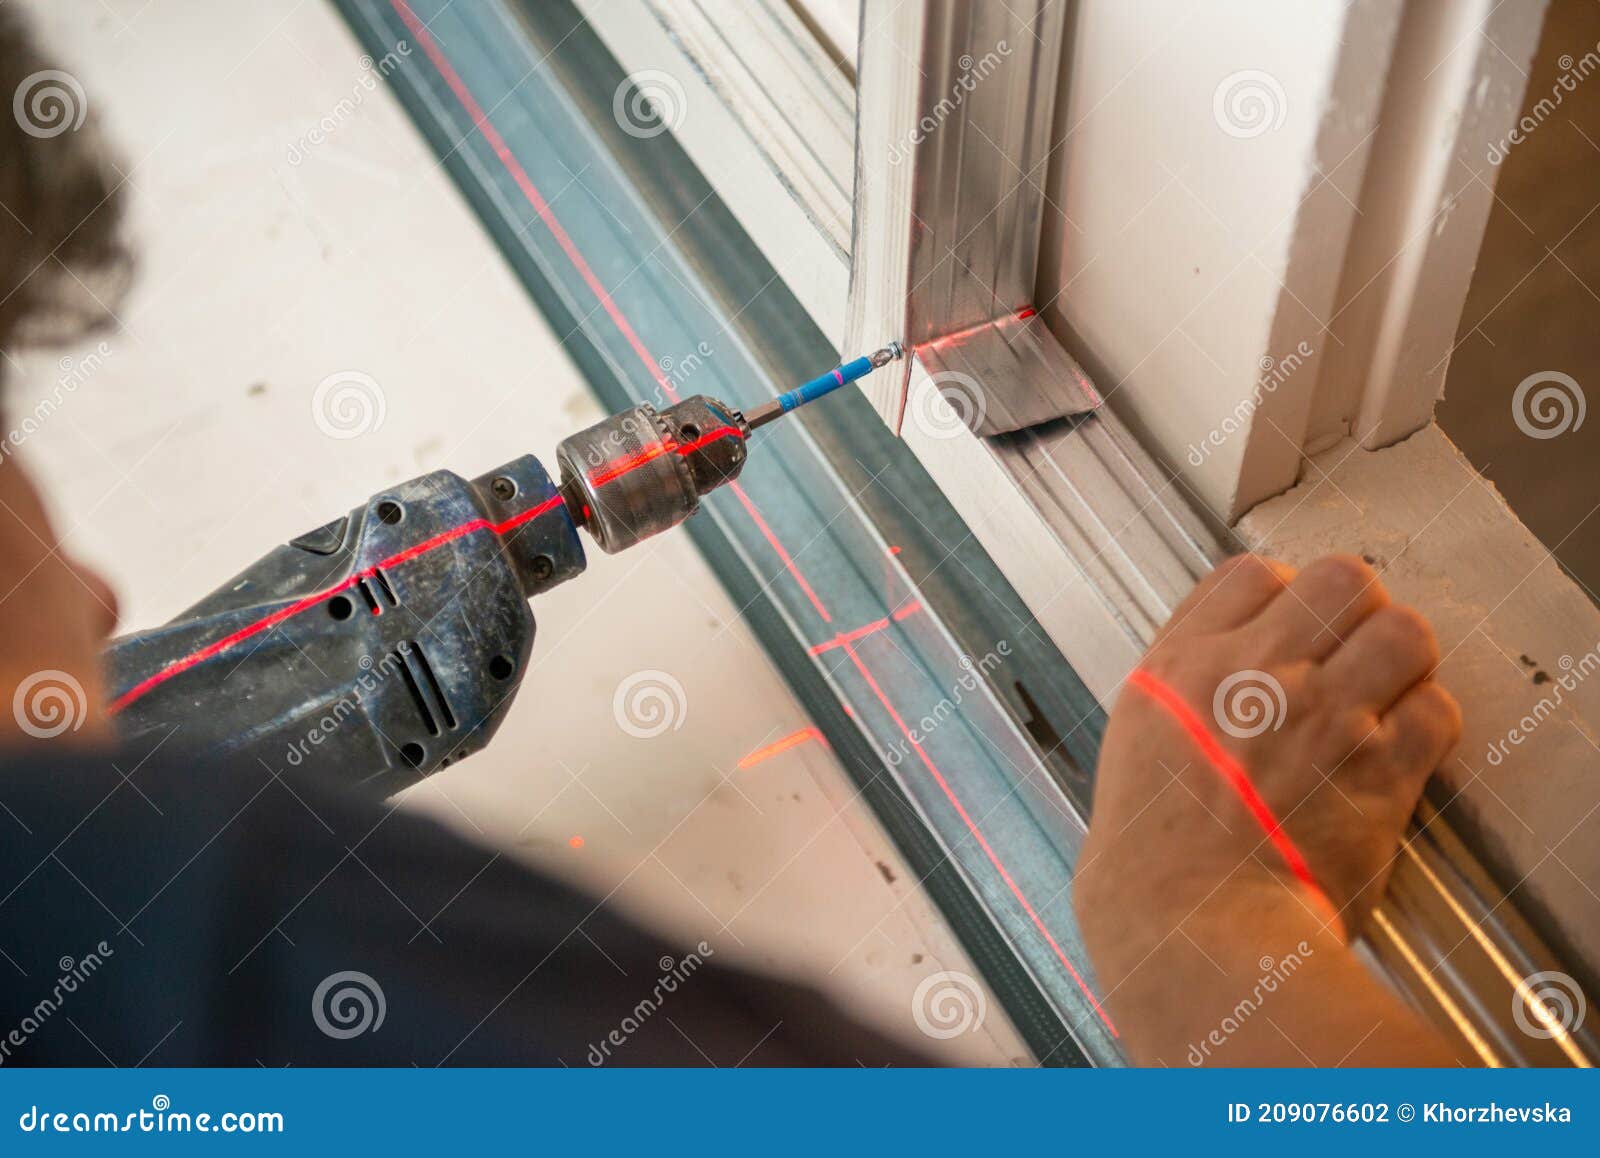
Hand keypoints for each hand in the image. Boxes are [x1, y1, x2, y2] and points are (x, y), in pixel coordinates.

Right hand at [1078, 553, 1460, 950]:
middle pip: (1340, 578)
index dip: (1284, 590)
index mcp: (1183, 667)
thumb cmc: (1150, 865)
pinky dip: (1428, 725)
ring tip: (1387, 691)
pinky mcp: (1382, 770)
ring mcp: (1324, 717)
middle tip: (1351, 648)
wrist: (1192, 930)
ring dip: (1402, 658)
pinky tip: (1402, 749)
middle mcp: (1256, 676)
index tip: (1292, 620)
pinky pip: (1437, 709)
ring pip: (1403, 630)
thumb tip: (1221, 671)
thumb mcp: (1133, 747)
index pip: (1251, 573)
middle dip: (1356, 608)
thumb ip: (1181, 694)